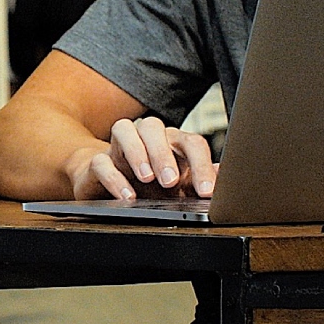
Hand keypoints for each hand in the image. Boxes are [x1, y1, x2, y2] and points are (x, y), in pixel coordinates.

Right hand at [66, 117, 215, 199]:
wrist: (110, 185)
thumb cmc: (151, 185)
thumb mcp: (181, 187)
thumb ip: (201, 180)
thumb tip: (225, 177)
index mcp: (172, 142)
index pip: (191, 143)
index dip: (201, 165)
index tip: (206, 191)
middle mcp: (146, 138)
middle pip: (155, 127)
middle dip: (163, 153)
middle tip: (170, 181)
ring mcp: (120, 147)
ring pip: (125, 130)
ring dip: (137, 152)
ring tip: (146, 178)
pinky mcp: (98, 162)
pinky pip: (102, 161)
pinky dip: (114, 177)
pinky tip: (127, 195)